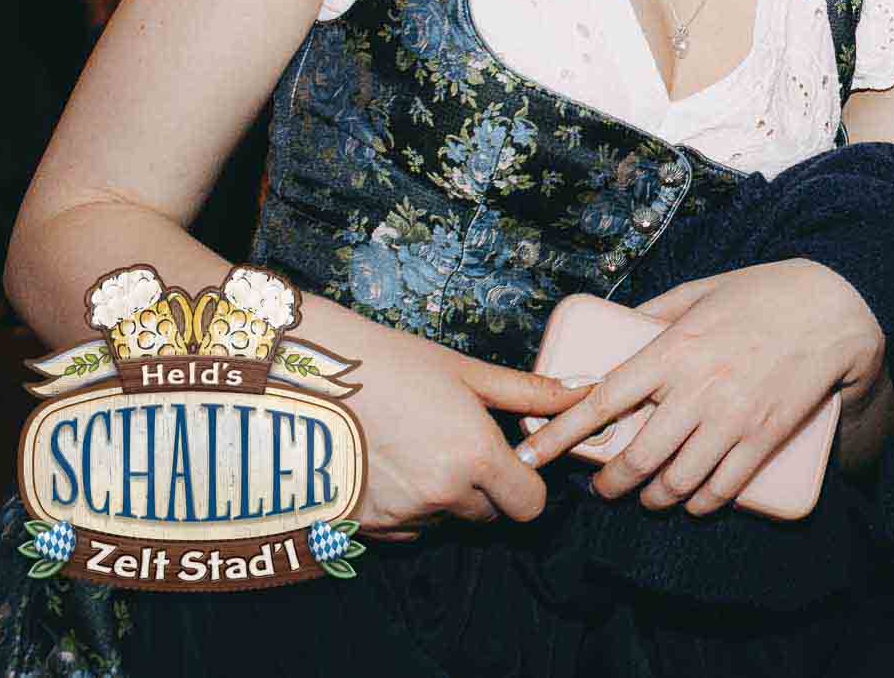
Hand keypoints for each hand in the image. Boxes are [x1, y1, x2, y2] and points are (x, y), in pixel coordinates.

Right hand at [342, 326, 584, 538]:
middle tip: (457, 445)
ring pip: (444, 520)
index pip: (529, 504)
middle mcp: (441, 493)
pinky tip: (390, 468)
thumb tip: (582, 392)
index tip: (514, 464)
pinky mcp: (365, 525)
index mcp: (475, 456)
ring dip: (442, 496)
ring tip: (415, 448)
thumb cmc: (392, 365)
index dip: (526, 485)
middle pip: (487, 513)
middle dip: (484, 487)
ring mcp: (401, 513)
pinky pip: (406, 529)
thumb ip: (530, 394)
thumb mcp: (468, 373)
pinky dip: (407, 507)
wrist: (312, 375)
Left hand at [516, 260, 883, 516]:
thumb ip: (654, 312)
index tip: (533, 453)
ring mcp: (732, 418)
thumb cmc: (765, 292)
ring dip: (651, 500)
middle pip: (637, 458)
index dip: (561, 432)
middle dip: (609, 484)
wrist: (835, 308)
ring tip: (646, 498)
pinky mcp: (764, 438)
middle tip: (602, 486)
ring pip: (676, 482)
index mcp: (674, 349)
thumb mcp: (700, 289)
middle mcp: (698, 389)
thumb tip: (617, 330)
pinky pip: (721, 489)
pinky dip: (698, 505)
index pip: (603, 400)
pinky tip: (690, 504)